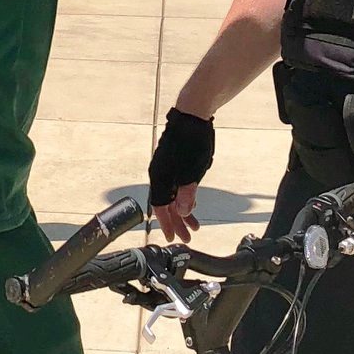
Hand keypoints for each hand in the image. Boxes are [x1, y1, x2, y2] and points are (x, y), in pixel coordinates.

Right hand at [148, 107, 215, 243]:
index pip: (161, 207)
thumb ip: (187, 193)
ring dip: (182, 211)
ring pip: (171, 196)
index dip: (168, 224)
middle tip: (187, 236)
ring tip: (193, 224)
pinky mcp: (172, 163)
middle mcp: (159, 174)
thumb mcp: (193, 171)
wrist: (192, 116)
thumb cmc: (192, 141)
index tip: (173, 237)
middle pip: (166, 204)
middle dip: (177, 222)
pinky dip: (182, 198)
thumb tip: (182, 213)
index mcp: (161, 177)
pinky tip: (191, 202)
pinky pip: (174, 186)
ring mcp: (165, 168)